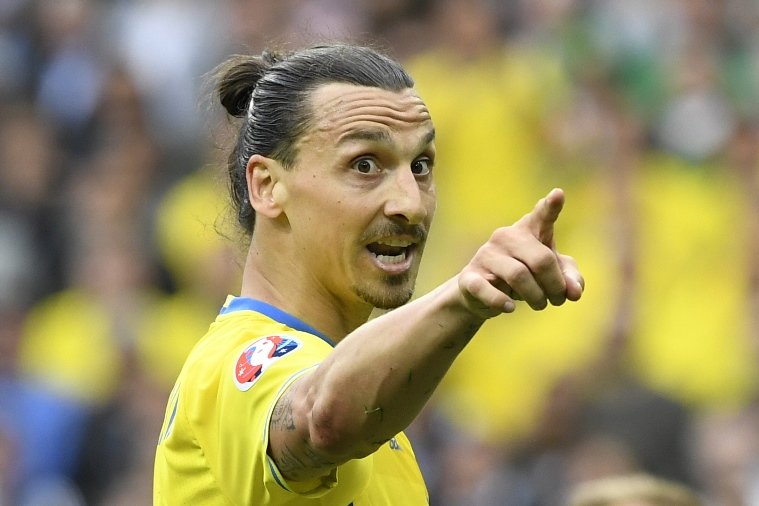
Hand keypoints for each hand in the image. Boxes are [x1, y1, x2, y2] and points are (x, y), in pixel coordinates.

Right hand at [457, 188, 583, 318]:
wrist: (480, 294)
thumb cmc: (524, 277)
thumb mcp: (551, 276)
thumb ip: (570, 279)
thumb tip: (574, 293)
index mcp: (528, 231)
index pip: (541, 216)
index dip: (550, 206)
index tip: (558, 194)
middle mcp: (505, 237)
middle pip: (541, 259)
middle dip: (555, 285)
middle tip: (558, 300)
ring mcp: (486, 256)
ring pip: (518, 275)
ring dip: (536, 296)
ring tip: (540, 305)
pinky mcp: (470, 277)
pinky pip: (486, 289)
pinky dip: (501, 301)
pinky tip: (510, 308)